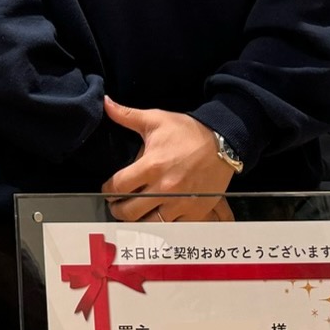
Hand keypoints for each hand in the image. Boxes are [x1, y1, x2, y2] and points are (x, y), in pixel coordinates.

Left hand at [99, 96, 235, 222]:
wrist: (223, 142)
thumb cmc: (188, 131)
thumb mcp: (156, 120)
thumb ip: (127, 115)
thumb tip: (105, 102)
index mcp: (151, 166)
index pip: (118, 187)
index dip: (108, 189)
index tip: (109, 189)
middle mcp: (164, 188)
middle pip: (129, 212)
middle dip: (118, 209)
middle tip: (117, 204)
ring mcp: (180, 203)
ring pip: (148, 223)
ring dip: (138, 219)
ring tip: (135, 211)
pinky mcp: (195, 212)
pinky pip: (172, 227)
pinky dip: (162, 224)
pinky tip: (158, 214)